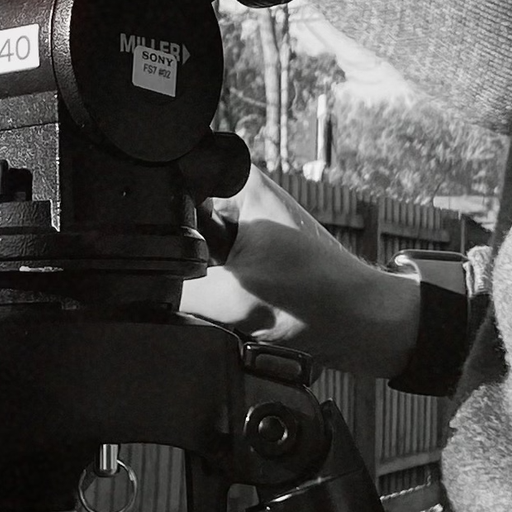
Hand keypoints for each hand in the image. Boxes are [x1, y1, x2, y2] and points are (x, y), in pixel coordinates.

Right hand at [181, 160, 419, 382]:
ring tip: (243, 301)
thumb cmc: (321, 298)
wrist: (364, 327)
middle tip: (225, 289)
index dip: (163, 231)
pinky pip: (218, 279)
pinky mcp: (256, 260)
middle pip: (181, 231)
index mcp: (239, 184)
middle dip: (189, 266)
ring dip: (208, 287)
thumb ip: (179, 291)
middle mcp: (244, 200)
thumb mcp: (233, 296)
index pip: (172, 190)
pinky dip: (223, 299)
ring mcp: (251, 231)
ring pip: (197, 261)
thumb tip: (147, 297)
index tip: (186, 265)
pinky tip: (244, 312)